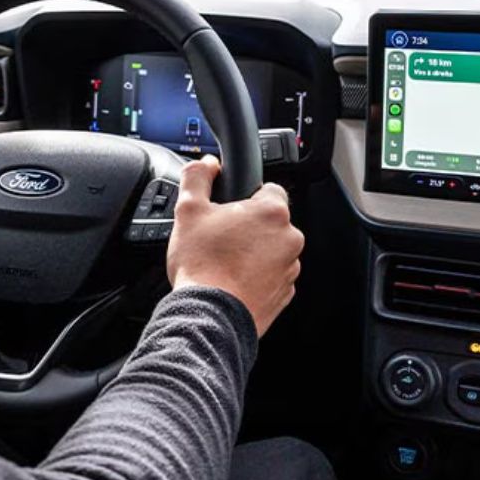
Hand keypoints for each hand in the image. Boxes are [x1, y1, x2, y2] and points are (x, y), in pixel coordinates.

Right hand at [166, 154, 303, 336]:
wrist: (209, 316)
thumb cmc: (202, 265)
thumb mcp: (189, 210)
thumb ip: (198, 178)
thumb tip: (206, 164)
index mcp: (272, 212)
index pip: (269, 189)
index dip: (246, 197)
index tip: (230, 210)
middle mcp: (290, 238)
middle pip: (271, 222)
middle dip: (249, 227)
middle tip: (221, 238)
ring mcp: (290, 269)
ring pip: (273, 250)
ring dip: (254, 252)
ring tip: (225, 262)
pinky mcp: (284, 294)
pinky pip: (272, 276)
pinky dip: (257, 277)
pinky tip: (233, 281)